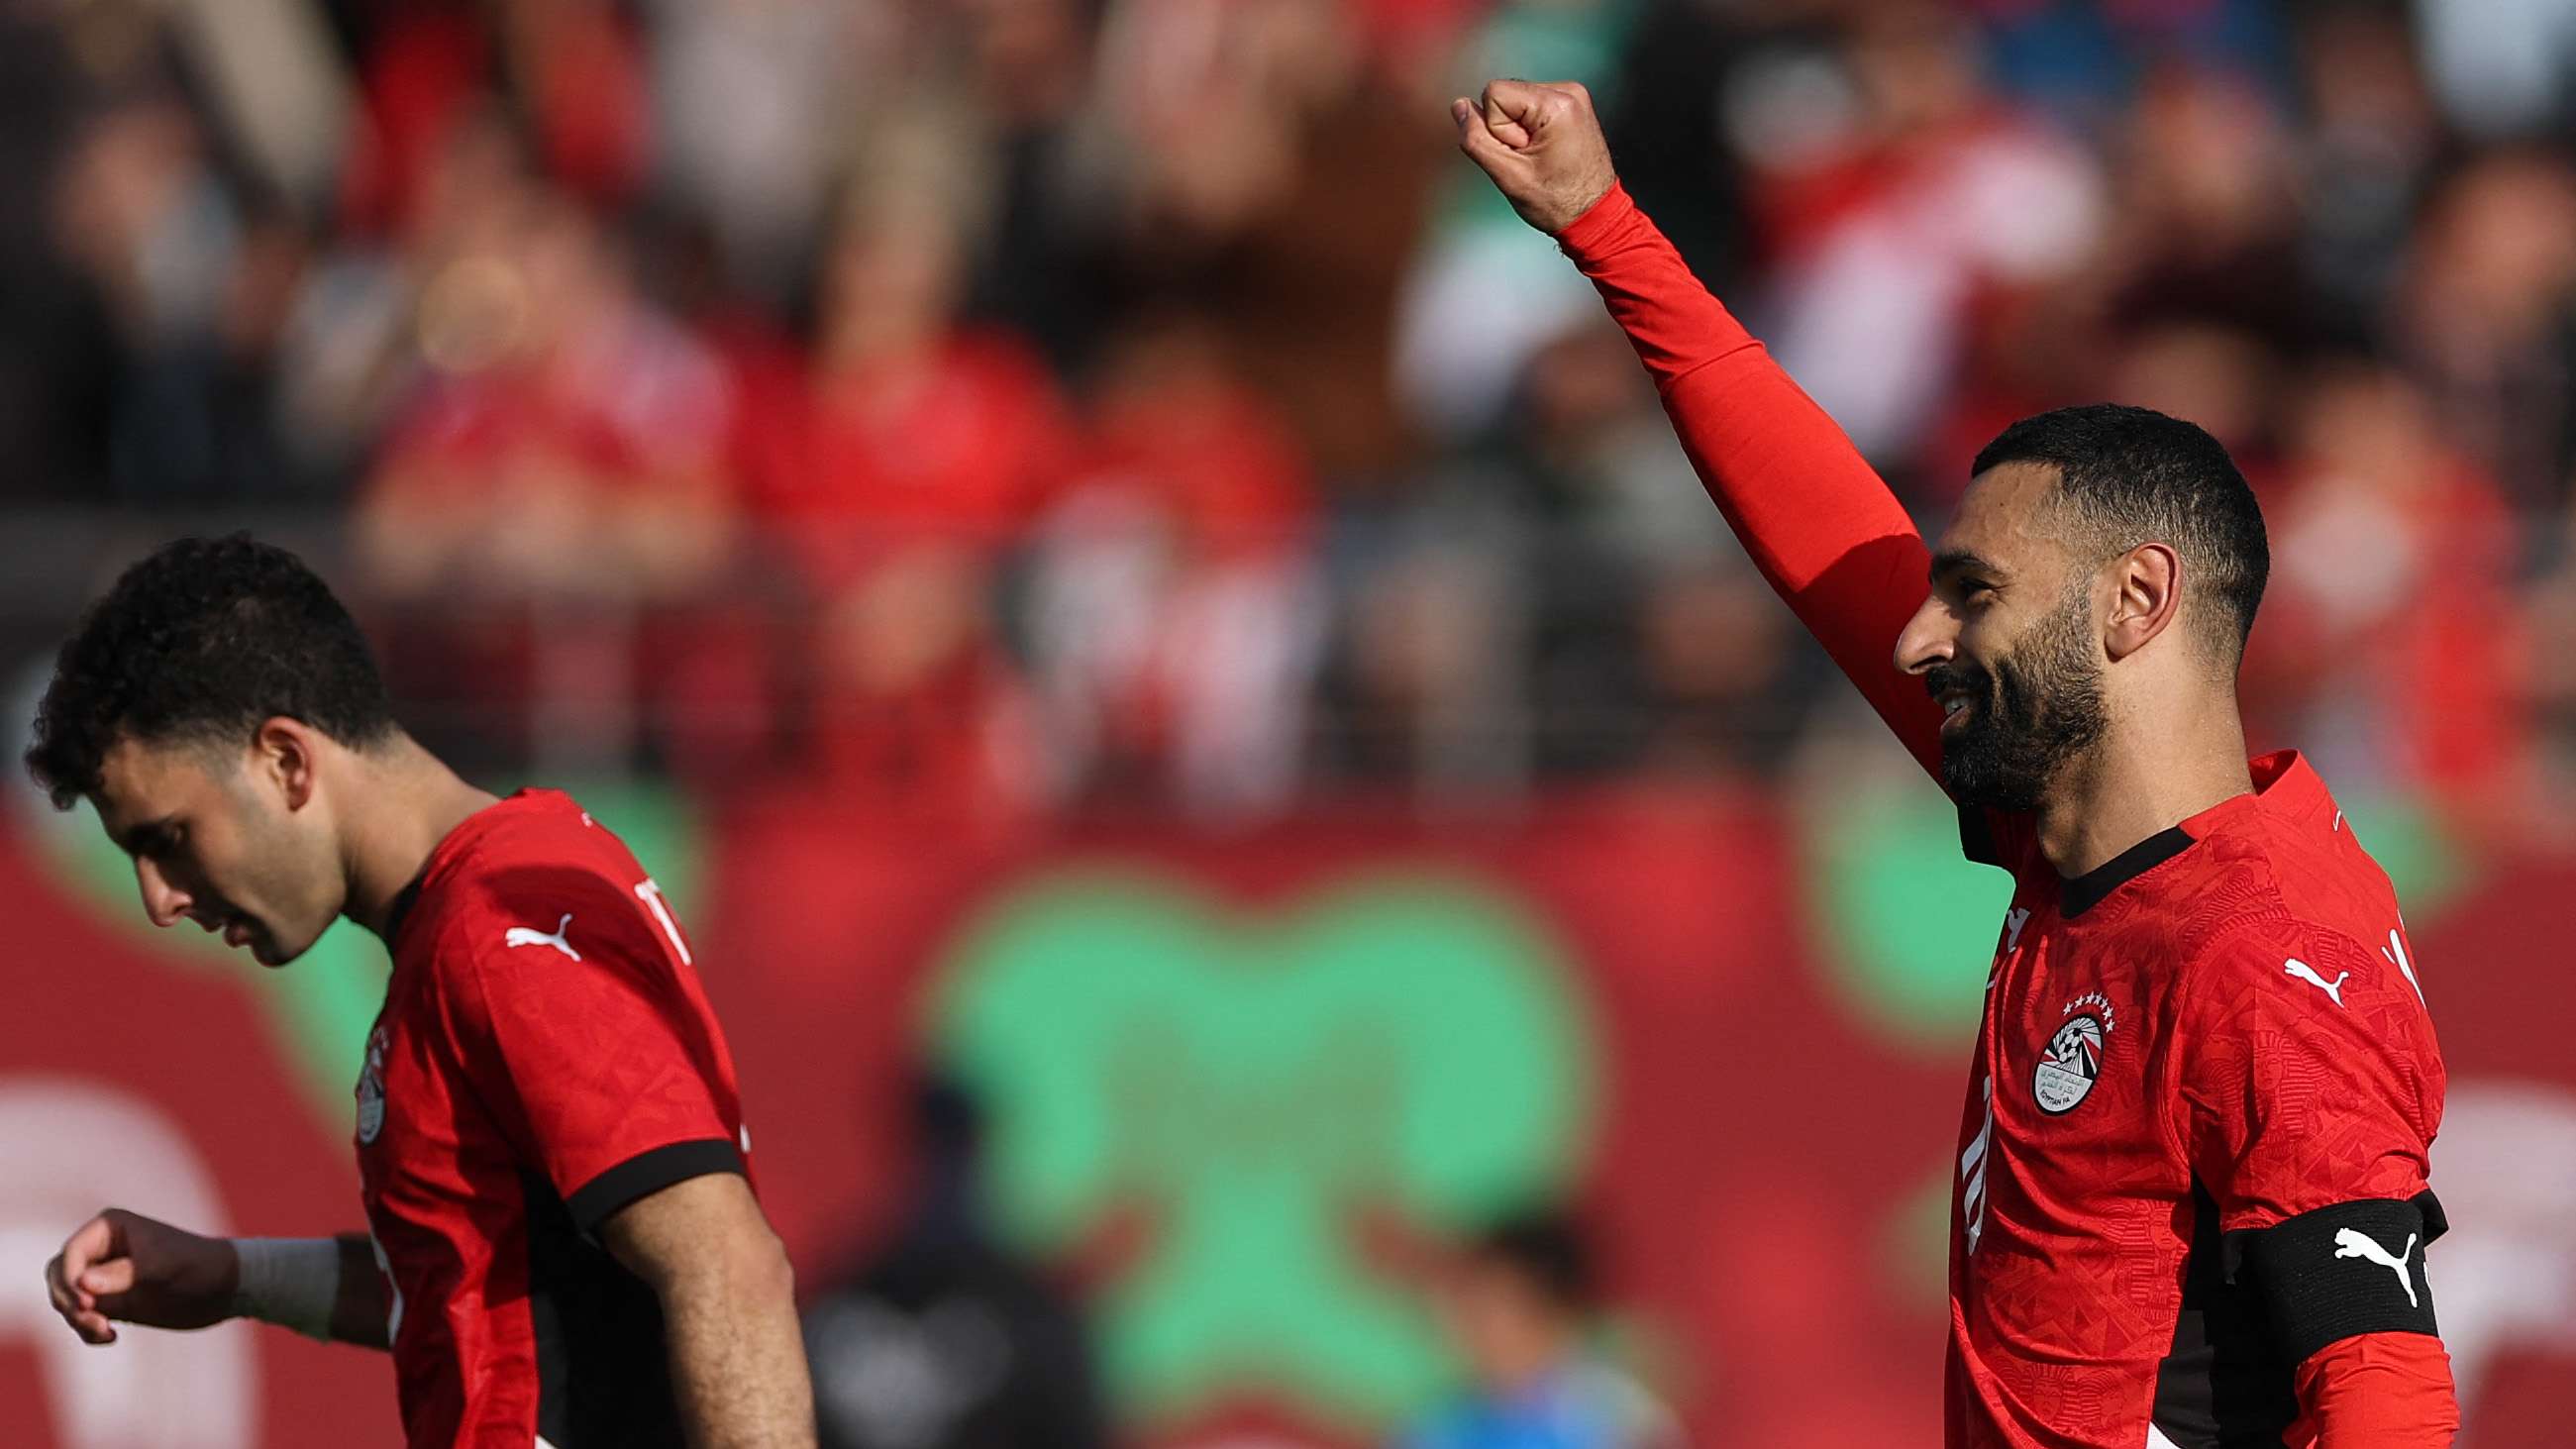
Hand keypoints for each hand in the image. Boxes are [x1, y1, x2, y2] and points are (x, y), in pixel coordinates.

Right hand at [44, 1208, 239, 1343]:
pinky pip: (82, 1318)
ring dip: (78, 1320)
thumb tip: (83, 1283)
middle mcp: (102, 1250)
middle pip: (59, 1277)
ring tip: (106, 1332)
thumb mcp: (163, 1267)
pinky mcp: (112, 1302)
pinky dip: (87, 1330)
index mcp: (109, 1228)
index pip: (71, 1254)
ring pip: (67, 1299)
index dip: (70, 1280)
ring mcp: (104, 1277)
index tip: (87, 1305)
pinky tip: (110, 1338)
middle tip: (94, 1321)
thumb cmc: (199, 1265)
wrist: (226, 1288)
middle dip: (68, 1301)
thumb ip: (122, 1275)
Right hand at [1450, 79, 1619, 234]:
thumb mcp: (1508, 175)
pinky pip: (1530, 106)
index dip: (1497, 128)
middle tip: (1531, 158)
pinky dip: (1530, 128)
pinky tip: (1546, 151)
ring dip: (1518, 130)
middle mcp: (1568, 91)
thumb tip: (1459, 106)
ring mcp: (1572, 95)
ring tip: (1539, 157)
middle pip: (1505, 94)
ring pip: (1515, 101)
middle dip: (1507, 129)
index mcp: (1557, 103)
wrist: (1594, 215)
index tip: (1522, 153)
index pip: (1494, 93)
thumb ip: (1476, 139)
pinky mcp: (1571, 104)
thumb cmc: (1556, 202)